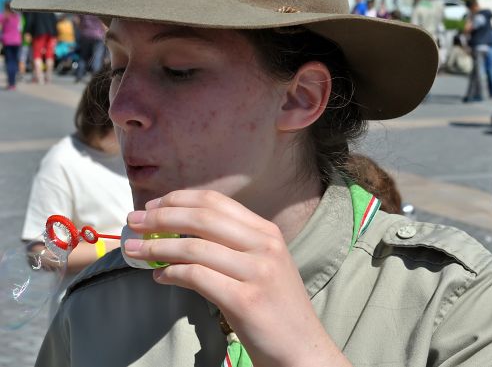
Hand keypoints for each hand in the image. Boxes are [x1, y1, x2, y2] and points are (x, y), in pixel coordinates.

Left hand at [123, 190, 350, 366]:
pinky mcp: (245, 300)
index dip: (179, 199)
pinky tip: (159, 277)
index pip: (216, 202)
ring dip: (157, 246)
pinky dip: (171, 273)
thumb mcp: (262, 265)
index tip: (153, 206)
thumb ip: (231, 246)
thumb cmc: (275, 306)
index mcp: (267, 232)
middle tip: (133, 222)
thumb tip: (179, 235)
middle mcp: (265, 245)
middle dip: (161, 217)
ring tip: (134, 250)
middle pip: (202, 218)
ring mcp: (257, 271)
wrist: (301, 347)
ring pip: (194, 247)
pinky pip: (197, 277)